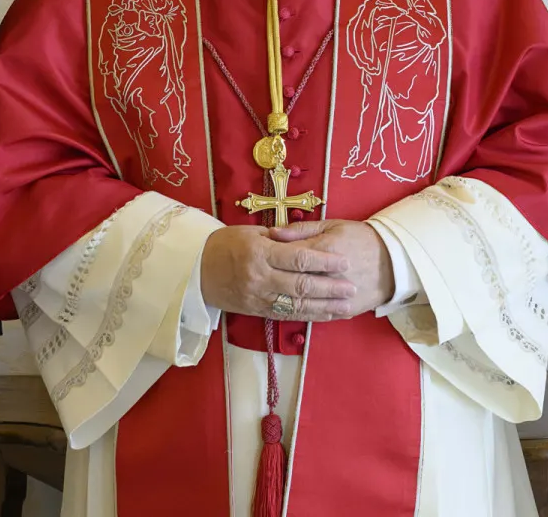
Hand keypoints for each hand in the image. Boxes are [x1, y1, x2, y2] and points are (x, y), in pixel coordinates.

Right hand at [199, 225, 356, 320]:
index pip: (298, 258)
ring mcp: (259, 297)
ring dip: (325, 306)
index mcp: (259, 253)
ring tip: (346, 304)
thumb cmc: (225, 245)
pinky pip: (288, 314)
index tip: (344, 261)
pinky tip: (327, 314)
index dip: (324, 261)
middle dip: (330, 287)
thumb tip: (307, 240)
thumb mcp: (251, 233)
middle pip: (302, 284)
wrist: (195, 270)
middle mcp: (260, 278)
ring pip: (297, 304)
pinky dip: (309, 315)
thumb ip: (280, 238)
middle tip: (352, 286)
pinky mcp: (258, 311)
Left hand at [267, 219, 393, 315]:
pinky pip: (320, 315)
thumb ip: (300, 230)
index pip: (288, 255)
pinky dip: (304, 314)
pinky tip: (289, 310)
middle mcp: (329, 274)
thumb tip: (273, 233)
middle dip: (273, 282)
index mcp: (324, 249)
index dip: (270, 257)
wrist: (394, 259)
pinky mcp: (347, 309)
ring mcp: (337, 295)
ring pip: (304, 303)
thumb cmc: (359, 237)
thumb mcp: (331, 225)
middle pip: (293, 281)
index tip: (258, 258)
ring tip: (270, 297)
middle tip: (257, 280)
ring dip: (284, 302)